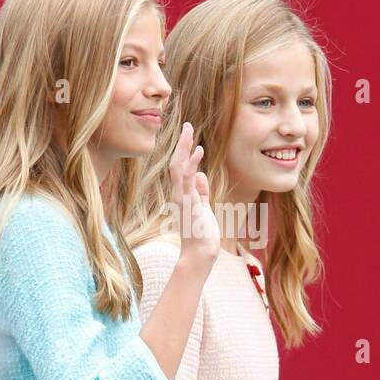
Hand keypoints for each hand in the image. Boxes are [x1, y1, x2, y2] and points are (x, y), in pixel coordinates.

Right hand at [168, 122, 220, 270]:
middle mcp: (178, 193)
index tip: (191, 136)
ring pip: (178, 166)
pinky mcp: (187, 203)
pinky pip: (186, 179)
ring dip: (184, 148)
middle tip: (188, 125)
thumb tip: (200, 174)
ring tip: (189, 130)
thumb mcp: (203, 208)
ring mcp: (181, 198)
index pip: (180, 167)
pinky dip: (190, 163)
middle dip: (182, 143)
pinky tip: (197, 151)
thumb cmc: (201, 234)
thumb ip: (201, 191)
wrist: (199, 254)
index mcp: (182, 194)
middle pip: (176, 162)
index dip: (185, 151)